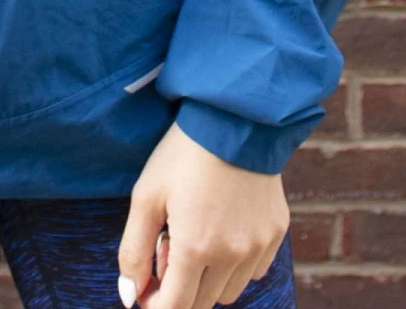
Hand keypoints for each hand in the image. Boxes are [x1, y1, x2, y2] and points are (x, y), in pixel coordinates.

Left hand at [116, 120, 288, 308]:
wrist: (233, 116)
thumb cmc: (182, 154)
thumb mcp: (146, 196)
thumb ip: (133, 251)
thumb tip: (129, 296)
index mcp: (195, 248)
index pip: (175, 308)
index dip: (155, 306)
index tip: (146, 289)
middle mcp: (232, 255)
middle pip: (202, 304)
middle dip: (180, 288)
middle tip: (169, 246)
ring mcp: (258, 246)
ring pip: (229, 291)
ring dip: (208, 279)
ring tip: (196, 234)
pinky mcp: (276, 233)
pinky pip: (254, 270)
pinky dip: (236, 264)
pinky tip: (223, 229)